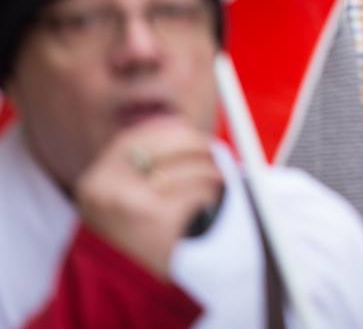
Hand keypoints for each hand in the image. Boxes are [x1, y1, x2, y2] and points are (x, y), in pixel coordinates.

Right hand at [74, 117, 223, 278]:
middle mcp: (107, 185)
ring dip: (212, 175)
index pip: (141, 134)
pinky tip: (206, 207)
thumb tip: (183, 126)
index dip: (173, 132)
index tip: (194, 137)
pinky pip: (198, 193)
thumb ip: (140, 163)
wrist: (120, 286)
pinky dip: (210, 197)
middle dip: (201, 148)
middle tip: (215, 157)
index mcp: (98, 176)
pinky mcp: (155, 218)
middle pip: (170, 144)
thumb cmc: (127, 237)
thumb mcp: (118, 196)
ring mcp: (129, 200)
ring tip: (215, 185)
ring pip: (191, 169)